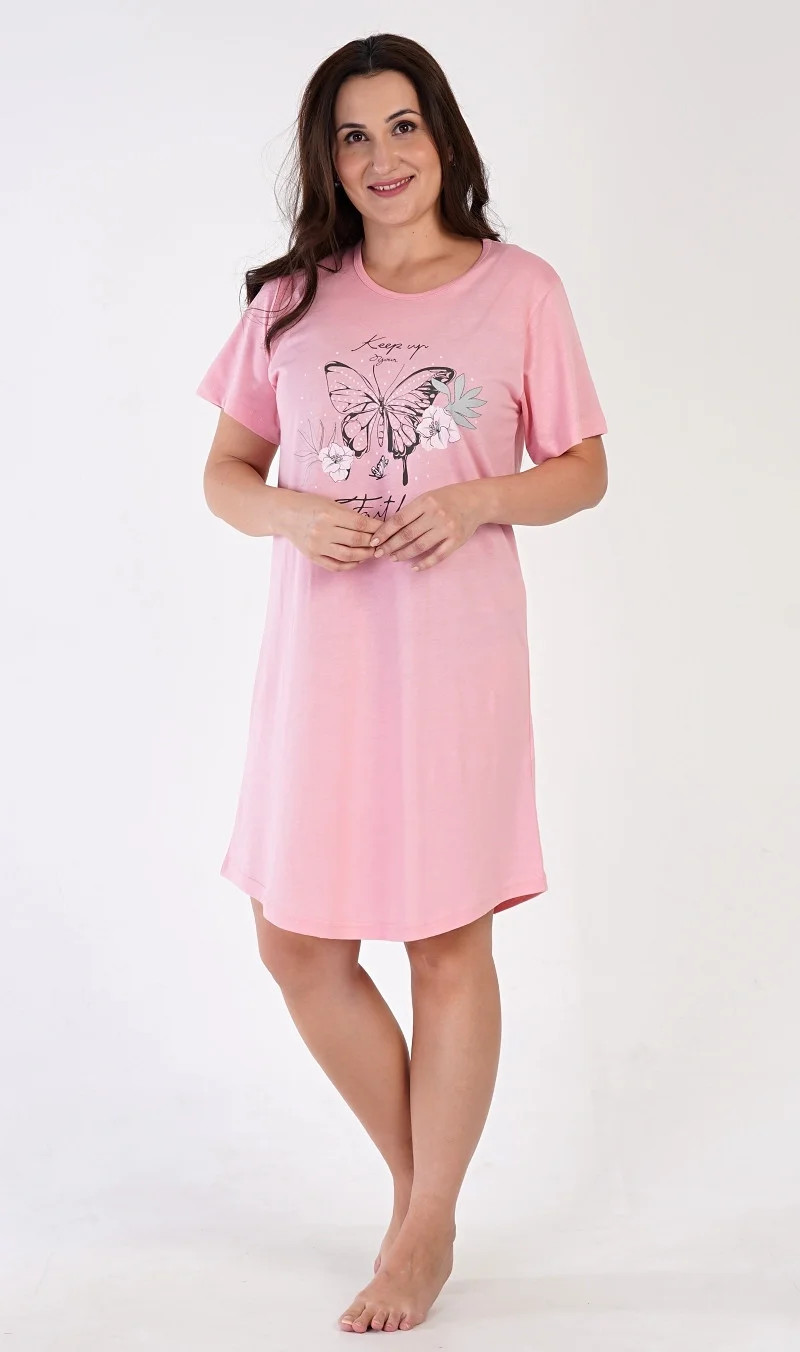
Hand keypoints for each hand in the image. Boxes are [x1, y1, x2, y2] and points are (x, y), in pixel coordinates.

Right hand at [282, 492, 377, 571]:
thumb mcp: (330, 503)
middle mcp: (322, 531)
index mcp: (329, 514)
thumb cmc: (309, 505)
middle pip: (357, 541)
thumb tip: (373, 526)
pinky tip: (357, 560)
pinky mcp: (313, 556)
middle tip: (382, 542)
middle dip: (373, 542)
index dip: (376, 527)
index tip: (385, 528)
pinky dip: (350, 565)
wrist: (284, 514)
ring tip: (372, 552)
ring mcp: (317, 546)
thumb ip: (349, 515)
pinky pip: (335, 566)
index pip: (360, 523)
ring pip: (348, 556)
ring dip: (365, 555)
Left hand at [369, 482, 485, 570]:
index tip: (373, 541)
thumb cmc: (447, 498)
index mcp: (426, 502)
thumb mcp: (428, 497)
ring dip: (404, 554)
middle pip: (407, 535)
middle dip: (390, 546)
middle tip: (379, 553)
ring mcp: (447, 529)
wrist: (476, 501)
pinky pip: (438, 556)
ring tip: (393, 558)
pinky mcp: (456, 540)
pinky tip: (414, 567)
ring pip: (420, 546)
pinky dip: (425, 563)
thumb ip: (412, 511)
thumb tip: (388, 529)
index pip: (399, 520)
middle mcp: (436, 515)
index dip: (384, 532)